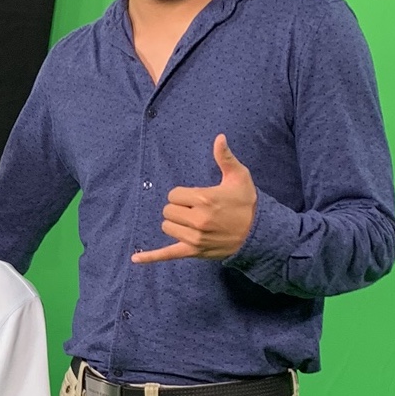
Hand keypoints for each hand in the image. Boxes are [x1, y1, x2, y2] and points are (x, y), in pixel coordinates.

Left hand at [131, 134, 256, 263]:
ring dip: (175, 224)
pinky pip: (167, 254)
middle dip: (178, 209)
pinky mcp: (194, 252)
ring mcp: (195, 238)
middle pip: (168, 211)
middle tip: (195, 210)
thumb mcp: (239, 177)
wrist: (259, 233)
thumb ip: (225, 158)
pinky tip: (135, 257)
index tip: (195, 198)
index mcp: (204, 199)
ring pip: (167, 227)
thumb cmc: (246, 203)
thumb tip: (219, 137)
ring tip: (192, 223)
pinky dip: (151, 257)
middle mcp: (198, 219)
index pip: (173, 195)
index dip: (182, 195)